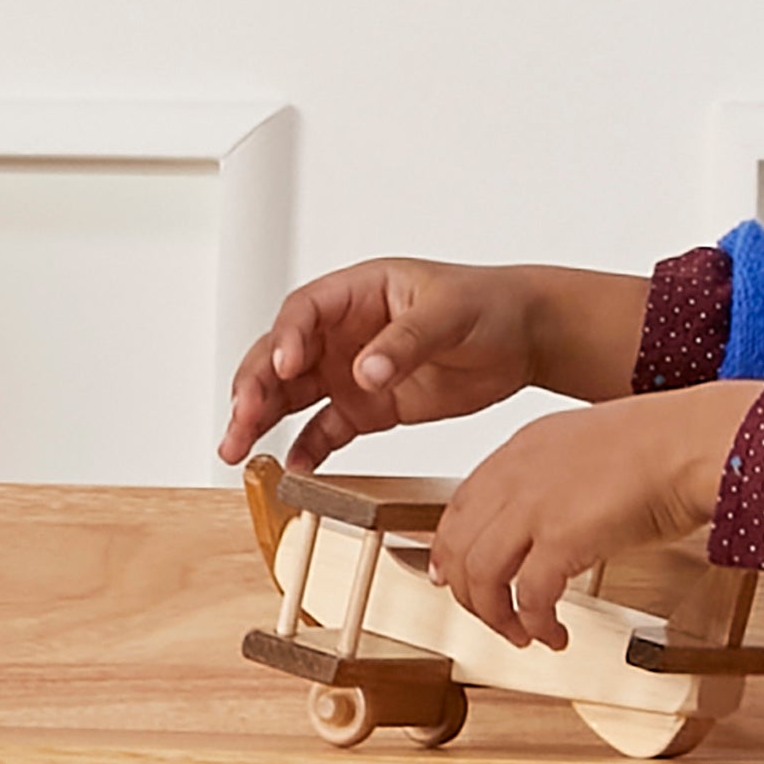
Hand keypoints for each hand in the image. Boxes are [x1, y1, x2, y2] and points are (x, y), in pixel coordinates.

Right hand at [217, 258, 649, 469]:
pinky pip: (326, 430)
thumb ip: (406, 342)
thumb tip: (366, 371)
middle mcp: (342, 332)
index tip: (283, 366)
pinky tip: (294, 470)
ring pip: (292, 395)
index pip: (303, 311)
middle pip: (282, 356)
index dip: (286, 338)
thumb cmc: (488, 306)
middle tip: (240, 419)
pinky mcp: (368, 408)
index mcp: (356, 293)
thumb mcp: (450, 314)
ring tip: (239, 450)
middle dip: (255, 386)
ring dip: (263, 420)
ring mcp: (351, 371)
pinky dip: (308, 449)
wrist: (523, 339)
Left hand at [429, 382, 759, 646]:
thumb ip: (559, 483)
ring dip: (497, 618)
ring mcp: (535, 505)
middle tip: (492, 620)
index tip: (452, 578)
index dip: (449, 550)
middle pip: (459, 546)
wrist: (696, 441)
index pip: (460, 506)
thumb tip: (552, 530)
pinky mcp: (562, 537)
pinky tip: (555, 636)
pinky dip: (537, 626)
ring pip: (481, 576)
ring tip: (524, 636)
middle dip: (469, 596)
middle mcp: (518, 475)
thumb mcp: (590, 453)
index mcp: (523, 449)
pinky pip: (530, 598)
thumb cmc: (666, 446)